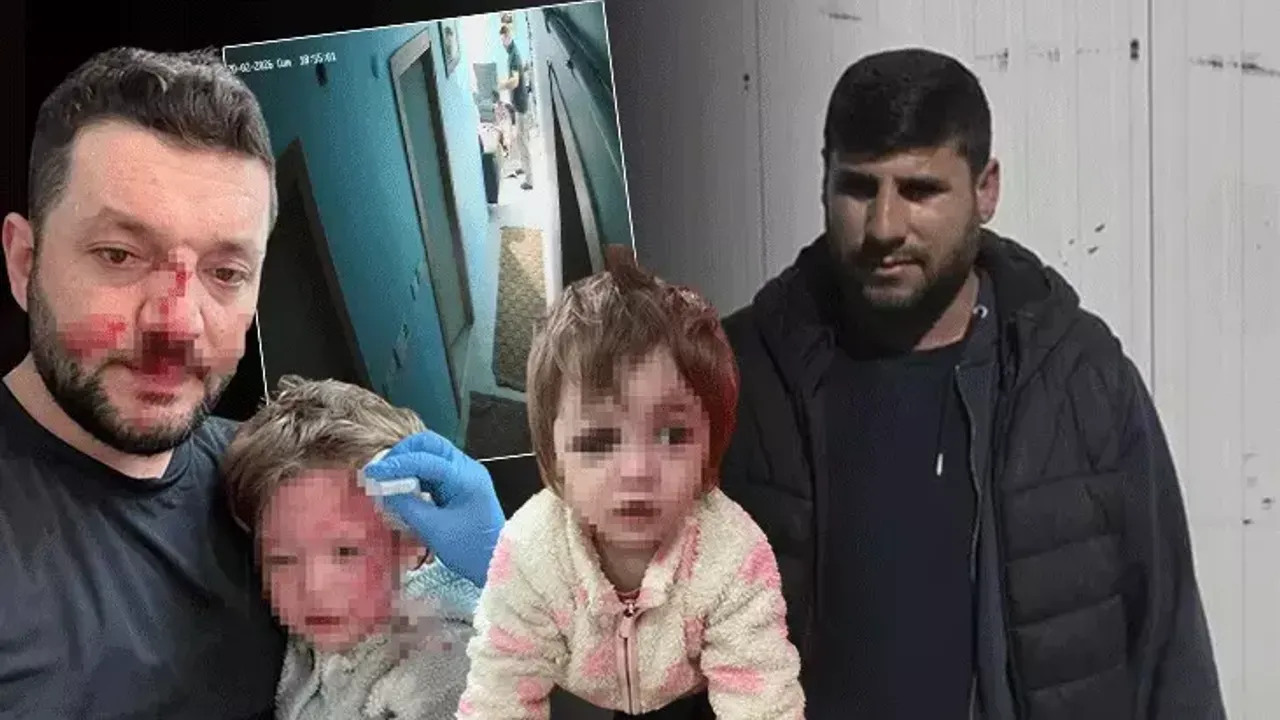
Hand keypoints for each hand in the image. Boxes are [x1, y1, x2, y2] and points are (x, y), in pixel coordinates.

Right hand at [363, 430, 505, 587]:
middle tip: (381, 472)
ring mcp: (465, 474)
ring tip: (387, 479)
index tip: (372, 473)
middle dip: (402, 454)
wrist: (498, 564)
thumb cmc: (469, 549)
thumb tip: (383, 489)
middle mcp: (467, 468)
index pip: (426, 459)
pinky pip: (434, 468)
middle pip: (430, 444)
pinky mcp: (460, 483)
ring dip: (408, 462)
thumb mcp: (434, 530)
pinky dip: (415, 473)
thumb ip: (407, 506)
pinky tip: (401, 486)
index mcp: (466, 477)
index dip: (396, 464)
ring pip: (431, 453)